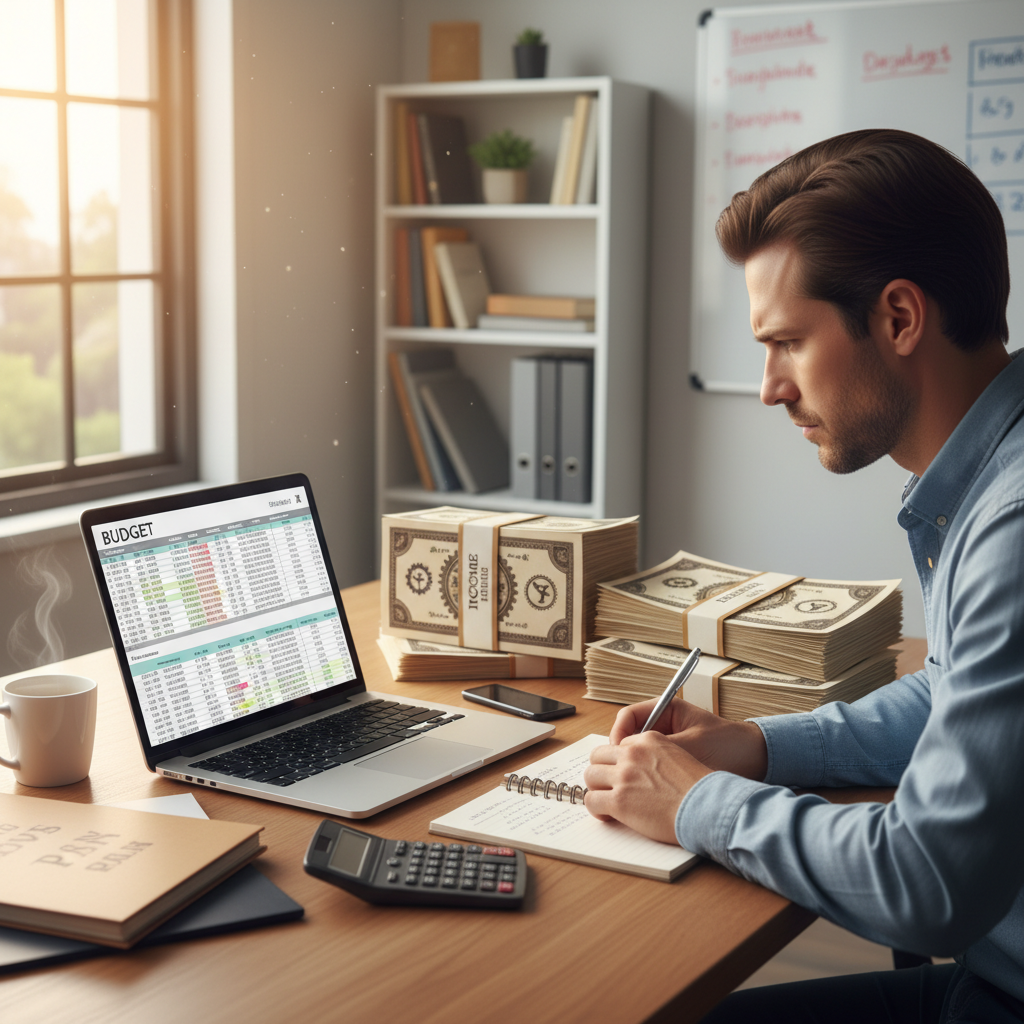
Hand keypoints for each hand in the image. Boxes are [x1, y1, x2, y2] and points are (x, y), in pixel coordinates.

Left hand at [583, 732, 711, 843]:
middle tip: (608, 785)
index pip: (619, 745)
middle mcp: (633, 753)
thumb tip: (642, 771)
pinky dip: (595, 808)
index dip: (619, 762)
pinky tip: (606, 815)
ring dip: (596, 788)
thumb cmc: (700, 789)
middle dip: (601, 771)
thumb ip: (657, 757)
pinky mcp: (619, 800)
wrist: (708, 808)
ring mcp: (624, 776)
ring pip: (590, 776)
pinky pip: (591, 800)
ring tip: (605, 800)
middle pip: (599, 756)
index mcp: (649, 740)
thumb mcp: (681, 756)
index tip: (622, 774)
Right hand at [609, 698, 767, 781]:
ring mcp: (669, 743)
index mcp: (666, 709)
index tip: (616, 754)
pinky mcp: (675, 762)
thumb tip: (629, 758)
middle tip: (618, 774)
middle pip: (628, 736)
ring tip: (634, 785)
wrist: (760, 760)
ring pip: (637, 754)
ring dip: (633, 769)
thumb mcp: (691, 746)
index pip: (628, 717)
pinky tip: (650, 792)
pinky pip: (651, 767)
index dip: (617, 735)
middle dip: (620, 755)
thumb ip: (659, 749)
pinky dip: (647, 778)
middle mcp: (664, 724)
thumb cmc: (730, 746)